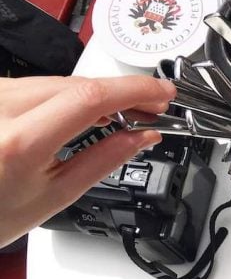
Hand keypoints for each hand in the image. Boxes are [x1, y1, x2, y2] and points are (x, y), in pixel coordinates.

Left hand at [0, 75, 176, 248]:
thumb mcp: (56, 196)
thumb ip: (104, 160)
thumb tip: (143, 137)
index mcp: (20, 142)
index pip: (90, 98)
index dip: (135, 90)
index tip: (163, 94)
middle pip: (78, 85)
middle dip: (122, 94)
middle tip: (153, 108)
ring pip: (59, 82)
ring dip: (97, 95)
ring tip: (125, 114)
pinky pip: (38, 85)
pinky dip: (69, 95)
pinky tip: (87, 110)